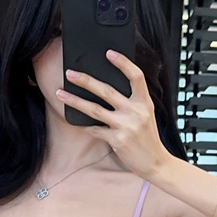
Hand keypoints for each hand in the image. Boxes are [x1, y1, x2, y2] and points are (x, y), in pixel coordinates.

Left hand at [56, 49, 169, 179]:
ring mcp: (127, 126)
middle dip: (85, 80)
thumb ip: (132, 102)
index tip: (109, 53)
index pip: (136, 76)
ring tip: (60, 94)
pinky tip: (76, 122)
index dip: (123, 63)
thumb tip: (106, 89)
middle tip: (69, 73)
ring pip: (95, 109)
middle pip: (107, 90)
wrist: (155, 163)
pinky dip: (85, 126)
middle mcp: (136, 112)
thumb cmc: (147, 137)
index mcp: (145, 102)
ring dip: (75, 101)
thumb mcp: (146, 115)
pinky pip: (96, 130)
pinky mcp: (118, 140)